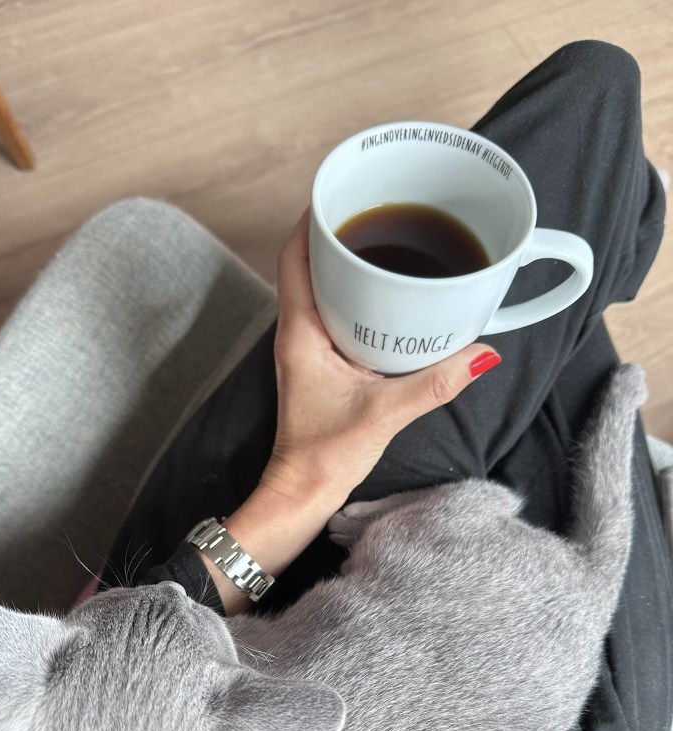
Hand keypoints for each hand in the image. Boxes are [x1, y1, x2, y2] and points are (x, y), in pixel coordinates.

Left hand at [261, 209, 500, 507]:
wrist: (303, 493)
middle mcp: (299, 333)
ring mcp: (310, 348)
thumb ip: (434, 384)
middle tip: (384, 213)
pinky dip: (363, 298)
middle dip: (344, 234)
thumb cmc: (322, 457)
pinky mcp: (325, 364)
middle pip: (312, 263)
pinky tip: (395, 300)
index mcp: (300, 333)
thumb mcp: (383, 415)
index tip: (344, 194)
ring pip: (326, 288)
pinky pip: (341, 315)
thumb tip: (481, 354)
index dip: (313, 219)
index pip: (293, 257)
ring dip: (353, 266)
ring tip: (394, 244)